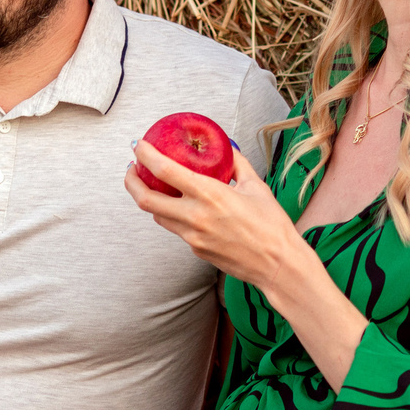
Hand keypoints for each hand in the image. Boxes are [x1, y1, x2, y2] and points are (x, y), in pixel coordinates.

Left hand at [124, 145, 310, 290]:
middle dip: (131, 181)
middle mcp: (195, 217)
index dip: (145, 155)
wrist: (278, 264)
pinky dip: (175, 215)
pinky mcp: (195, 250)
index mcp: (210, 195)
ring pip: (158, 216)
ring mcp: (192, 237)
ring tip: (152, 185)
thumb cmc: (271, 225)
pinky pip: (177, 229)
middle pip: (146, 199)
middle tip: (132, 168)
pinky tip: (183, 207)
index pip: (165, 170)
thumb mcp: (255, 186)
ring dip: (150, 199)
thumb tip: (225, 147)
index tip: (138, 145)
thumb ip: (236, 164)